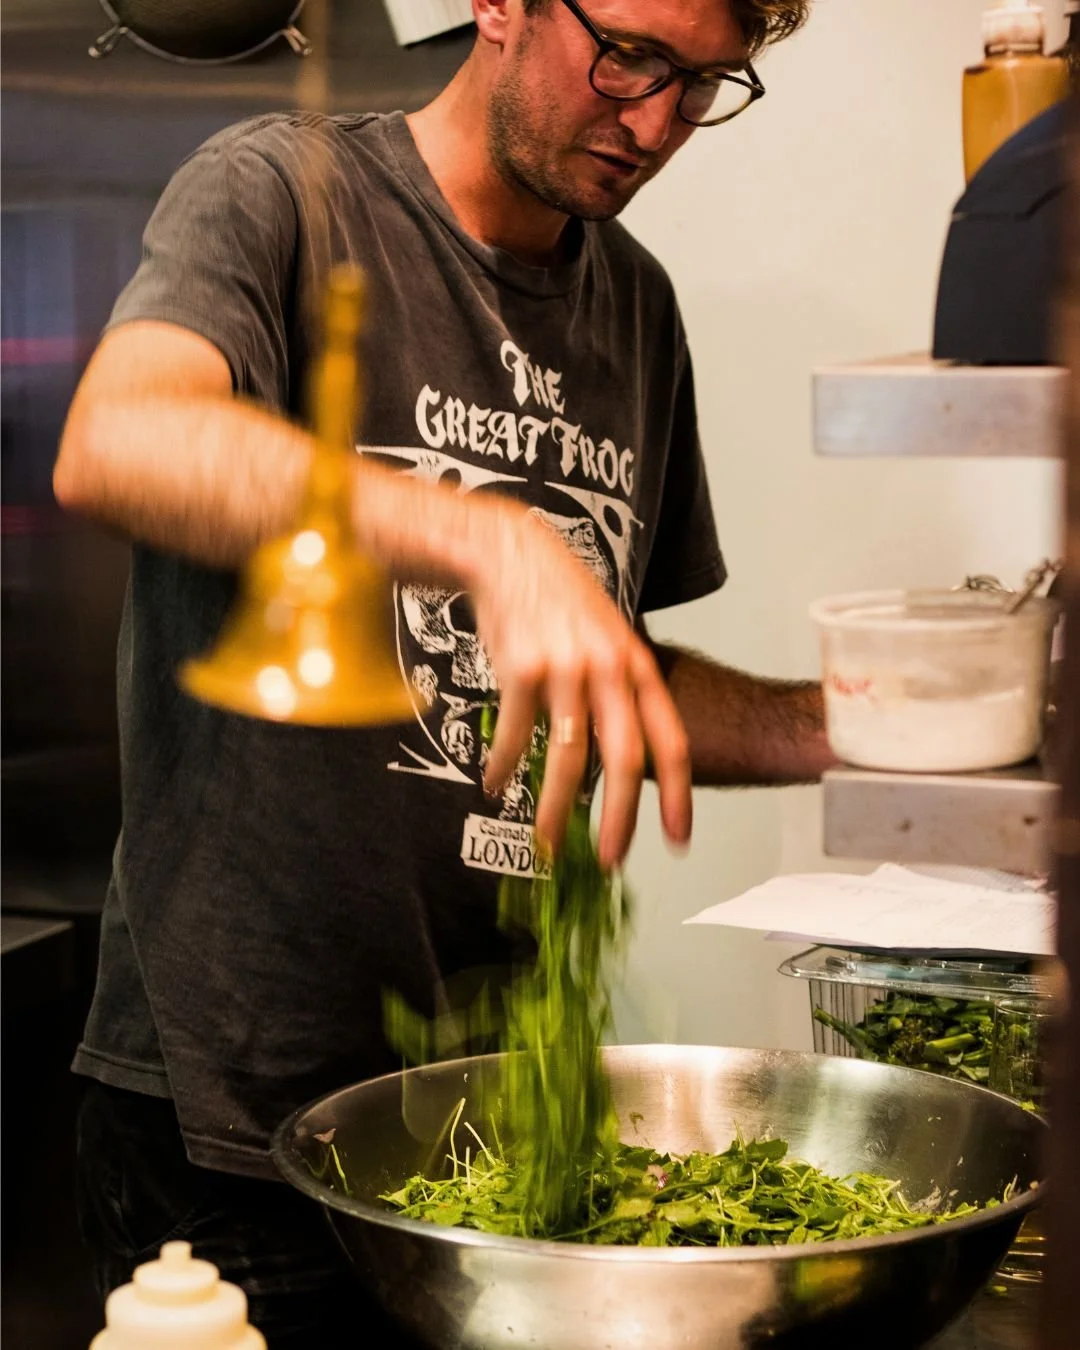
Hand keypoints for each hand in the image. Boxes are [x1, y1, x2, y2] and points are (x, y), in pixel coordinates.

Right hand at [472, 505, 691, 869]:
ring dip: (555, 809)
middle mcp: (609, 669)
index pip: (671, 741)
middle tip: (612, 860)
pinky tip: (495, 784)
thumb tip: (621, 760)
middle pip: (626, 759)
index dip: (678, 796)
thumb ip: (618, 691)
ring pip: (569, 758)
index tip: (678, 840)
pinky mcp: (522, 669)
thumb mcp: (606, 637)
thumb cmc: (560, 601)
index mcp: (637, 666)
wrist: (510, 553)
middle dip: (620, 819)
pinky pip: (518, 736)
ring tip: (547, 841)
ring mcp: (566, 668)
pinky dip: (506, 768)